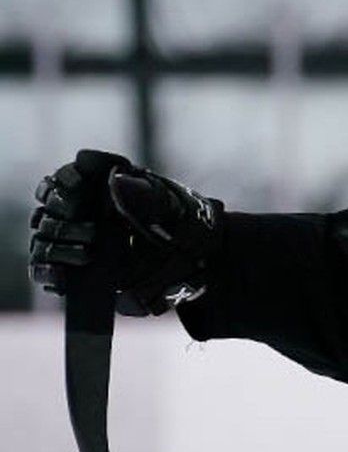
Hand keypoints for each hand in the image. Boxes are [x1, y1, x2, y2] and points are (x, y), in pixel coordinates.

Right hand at [29, 149, 222, 314]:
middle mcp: (87, 210)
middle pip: (50, 203)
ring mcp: (79, 240)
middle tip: (90, 225)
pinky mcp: (77, 271)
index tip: (78, 185)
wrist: (198, 265)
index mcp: (106, 187)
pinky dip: (48, 272)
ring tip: (88, 253)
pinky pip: (46, 270)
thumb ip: (147, 194)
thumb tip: (116, 180)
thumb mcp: (173, 208)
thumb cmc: (186, 226)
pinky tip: (63, 276)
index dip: (68, 178)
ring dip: (58, 242)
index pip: (71, 175)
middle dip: (61, 210)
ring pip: (44, 235)